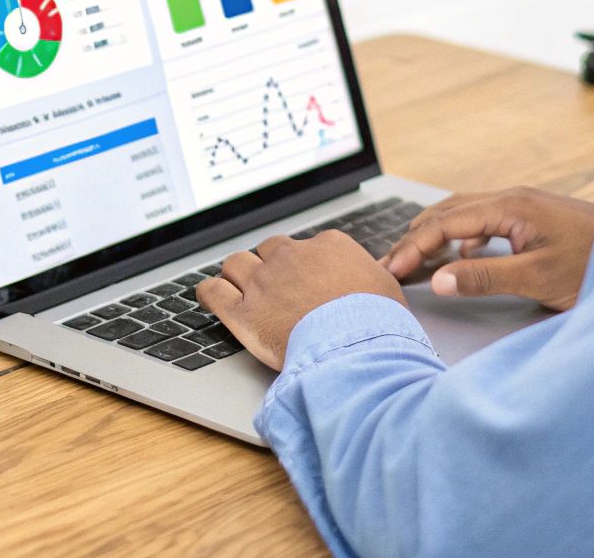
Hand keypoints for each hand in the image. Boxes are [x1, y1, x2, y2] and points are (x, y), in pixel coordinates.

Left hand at [196, 231, 406, 370]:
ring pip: (236, 263)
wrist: (358, 347)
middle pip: (268, 250)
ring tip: (240, 289)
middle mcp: (291, 257)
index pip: (305, 247)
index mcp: (326, 246)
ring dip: (238, 275)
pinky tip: (210, 297)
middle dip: (269, 266)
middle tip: (274, 288)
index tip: (304, 281)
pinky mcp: (243, 312)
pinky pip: (212, 291)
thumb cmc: (378, 323)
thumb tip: (367, 281)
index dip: (303, 266)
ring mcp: (263, 282)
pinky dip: (208, 293)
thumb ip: (367, 277)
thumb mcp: (385, 288)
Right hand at [381, 188, 593, 311]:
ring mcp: (524, 206)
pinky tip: (462, 259)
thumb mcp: (538, 277)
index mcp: (510, 206)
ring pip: (464, 214)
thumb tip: (439, 280)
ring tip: (415, 260)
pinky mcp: (533, 218)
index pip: (445, 222)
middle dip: (416, 237)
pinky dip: (461, 239)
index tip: (391, 268)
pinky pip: (484, 222)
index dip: (413, 246)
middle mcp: (513, 198)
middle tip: (392, 265)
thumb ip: (485, 278)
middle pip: (448, 211)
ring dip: (436, 236)